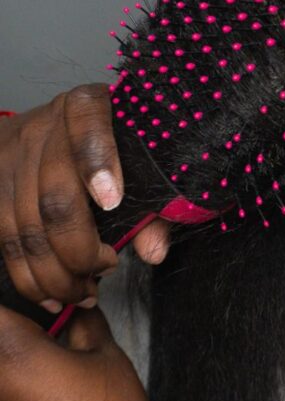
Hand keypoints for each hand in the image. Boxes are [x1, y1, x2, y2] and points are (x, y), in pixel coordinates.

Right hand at [0, 85, 170, 312]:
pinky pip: (4, 242)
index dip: (98, 164)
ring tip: (83, 293)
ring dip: (56, 275)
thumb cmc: (108, 147)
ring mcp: (7, 159)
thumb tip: (153, 251)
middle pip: (55, 199)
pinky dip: (29, 277)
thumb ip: (154, 203)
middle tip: (103, 272)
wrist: (45, 127)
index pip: (87, 126)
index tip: (113, 202)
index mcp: (85, 106)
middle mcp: (40, 128)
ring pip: (25, 230)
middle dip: (80, 252)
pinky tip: (52, 294)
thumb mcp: (136, 159)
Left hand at [0, 301, 159, 400]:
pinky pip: (2, 389)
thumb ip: (85, 323)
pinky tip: (50, 378)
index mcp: (14, 353)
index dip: (16, 293)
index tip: (38, 290)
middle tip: (50, 318)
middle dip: (14, 324)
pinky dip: (16, 376)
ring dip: (14, 350)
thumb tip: (77, 305)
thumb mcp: (107, 357)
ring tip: (52, 345)